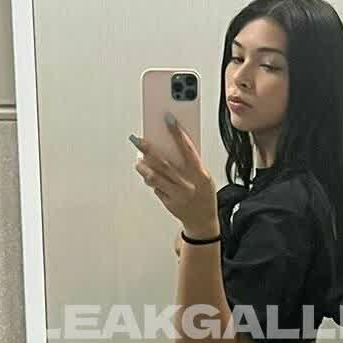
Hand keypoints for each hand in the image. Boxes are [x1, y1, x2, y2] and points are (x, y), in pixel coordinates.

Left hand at [131, 115, 219, 236]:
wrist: (203, 222)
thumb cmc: (204, 195)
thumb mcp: (204, 177)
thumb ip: (191, 163)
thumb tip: (172, 146)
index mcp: (200, 174)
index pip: (187, 149)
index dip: (177, 133)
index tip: (168, 120)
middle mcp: (188, 184)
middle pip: (164, 163)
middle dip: (149, 150)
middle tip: (137, 139)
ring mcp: (177, 195)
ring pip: (155, 177)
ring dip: (144, 167)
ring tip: (138, 160)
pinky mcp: (168, 203)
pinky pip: (156, 188)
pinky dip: (150, 180)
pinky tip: (147, 176)